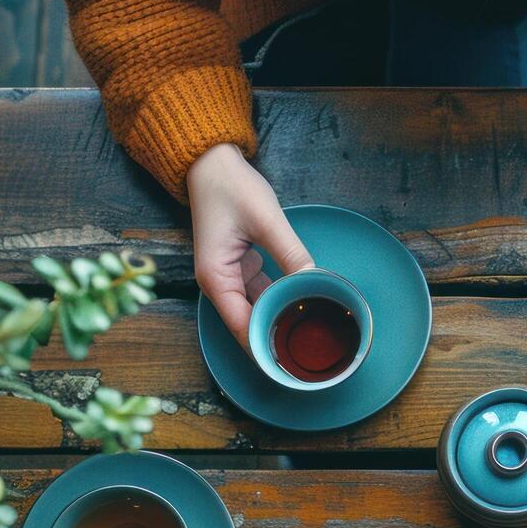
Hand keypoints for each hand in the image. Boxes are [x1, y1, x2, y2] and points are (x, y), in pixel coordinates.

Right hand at [186, 142, 313, 348]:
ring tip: (310, 335)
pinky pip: (263, 292)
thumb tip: (315, 281)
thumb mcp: (266, 220)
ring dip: (280, 318)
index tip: (288, 365)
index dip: (264, 348)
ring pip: (258, 309)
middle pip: (249, 324)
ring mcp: (230, 276)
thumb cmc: (230, 187)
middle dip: (276, 337)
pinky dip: (280, 299)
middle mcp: (220, 283)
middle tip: (309, 353)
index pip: (242, 327)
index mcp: (216, 278)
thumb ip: (291, 253)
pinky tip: (303, 306)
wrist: (211, 162)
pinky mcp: (241, 267)